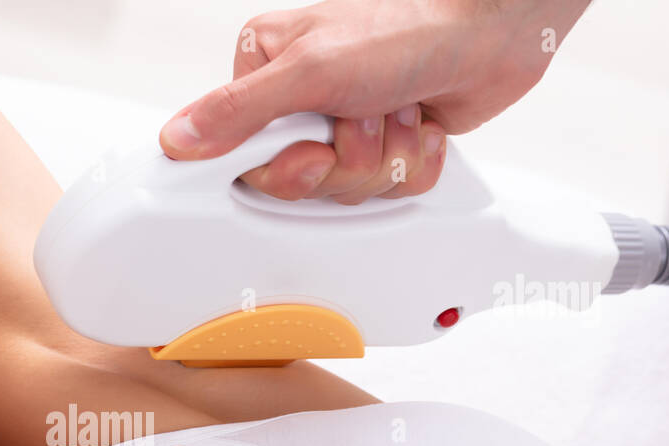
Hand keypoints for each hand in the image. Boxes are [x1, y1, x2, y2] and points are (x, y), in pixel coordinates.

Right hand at [159, 0, 590, 202]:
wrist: (491, 31)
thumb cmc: (407, 28)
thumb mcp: (307, 71)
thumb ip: (237, 111)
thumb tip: (177, 139)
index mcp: (265, 72)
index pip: (241, 157)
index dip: (282, 170)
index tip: (308, 155)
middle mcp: (302, 103)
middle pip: (297, 183)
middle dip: (344, 162)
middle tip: (363, 121)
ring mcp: (346, 128)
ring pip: (345, 192)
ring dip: (384, 159)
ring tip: (398, 111)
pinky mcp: (388, 148)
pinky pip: (389, 193)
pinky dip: (413, 164)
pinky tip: (421, 125)